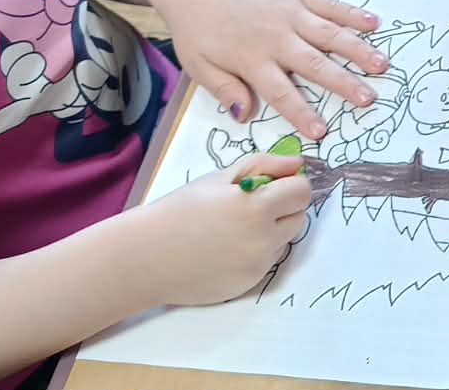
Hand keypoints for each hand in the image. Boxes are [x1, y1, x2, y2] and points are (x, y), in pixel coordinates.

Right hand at [129, 153, 312, 305]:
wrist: (146, 256)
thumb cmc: (179, 210)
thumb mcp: (219, 177)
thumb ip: (264, 165)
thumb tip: (298, 165)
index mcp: (256, 207)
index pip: (302, 192)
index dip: (290, 185)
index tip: (273, 185)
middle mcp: (262, 239)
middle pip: (299, 217)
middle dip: (284, 208)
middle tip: (252, 206)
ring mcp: (257, 265)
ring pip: (285, 240)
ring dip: (272, 231)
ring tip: (235, 228)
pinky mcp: (249, 284)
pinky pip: (267, 261)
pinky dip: (257, 253)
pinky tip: (228, 249)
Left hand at [159, 0, 386, 139]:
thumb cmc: (196, 28)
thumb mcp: (199, 66)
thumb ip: (225, 90)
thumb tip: (244, 115)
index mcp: (253, 60)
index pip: (282, 93)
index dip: (303, 114)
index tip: (322, 132)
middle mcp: (277, 38)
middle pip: (316, 64)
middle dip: (344, 83)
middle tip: (369, 99)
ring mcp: (289, 13)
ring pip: (330, 34)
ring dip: (357, 50)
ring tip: (381, 64)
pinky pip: (328, 5)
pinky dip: (351, 13)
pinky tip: (373, 23)